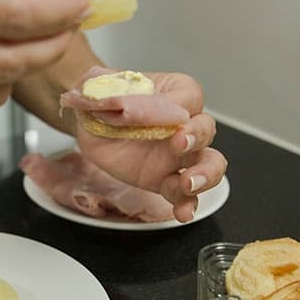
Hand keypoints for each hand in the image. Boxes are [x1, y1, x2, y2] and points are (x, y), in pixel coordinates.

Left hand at [75, 68, 227, 222]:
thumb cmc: (106, 100)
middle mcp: (184, 124)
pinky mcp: (165, 179)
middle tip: (180, 143)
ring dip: (204, 174)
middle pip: (206, 129)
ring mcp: (178, 155)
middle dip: (198, 137)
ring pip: (208, 163)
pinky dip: (186, 204)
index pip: (188, 95)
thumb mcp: (101, 87)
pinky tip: (183, 212)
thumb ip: (109, 91)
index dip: (176, 105)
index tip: (155, 111)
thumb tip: (114, 102)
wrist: (91, 122)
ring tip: (188, 183)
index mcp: (174, 93)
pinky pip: (184, 194)